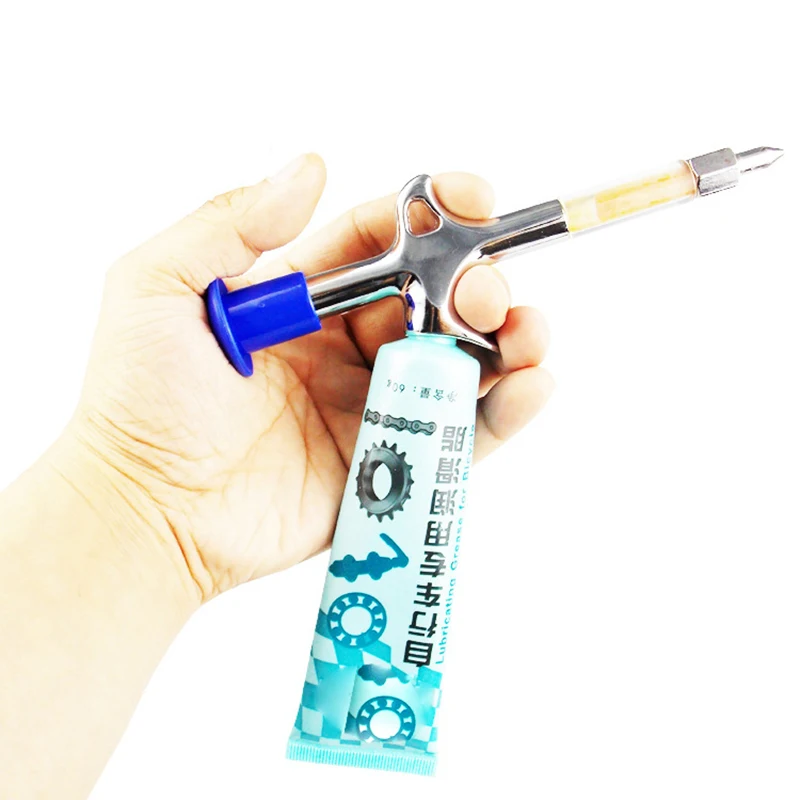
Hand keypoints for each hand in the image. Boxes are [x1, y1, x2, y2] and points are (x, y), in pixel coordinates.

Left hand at [65, 154, 552, 601]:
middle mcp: (346, 345)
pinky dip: (506, 408)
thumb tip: (310, 166)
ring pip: (461, 362)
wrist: (144, 512)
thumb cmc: (138, 400)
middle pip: (436, 299)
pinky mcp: (389, 464)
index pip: (382, 240)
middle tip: (486, 293)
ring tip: (526, 332)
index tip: (474, 197)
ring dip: (509, 339)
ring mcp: (372, 405)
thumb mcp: (159, 287)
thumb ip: (230, 222)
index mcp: (302, 296)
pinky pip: (460, 433)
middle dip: (478, 281)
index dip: (433, 213)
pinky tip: (534, 383)